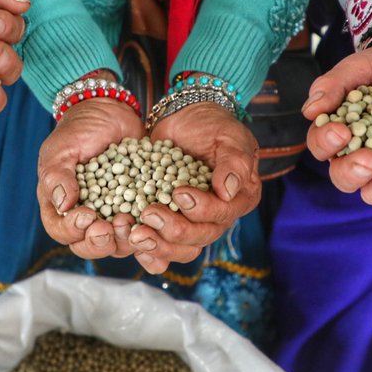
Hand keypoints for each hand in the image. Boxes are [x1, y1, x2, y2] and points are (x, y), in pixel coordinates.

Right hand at [37, 97, 145, 260]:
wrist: (110, 113)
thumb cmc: (79, 129)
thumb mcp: (62, 147)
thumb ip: (58, 175)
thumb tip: (63, 205)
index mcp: (61, 207)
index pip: (62, 231)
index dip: (73, 230)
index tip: (87, 216)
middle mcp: (87, 217)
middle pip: (90, 246)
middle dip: (100, 242)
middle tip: (110, 226)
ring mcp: (114, 215)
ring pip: (119, 243)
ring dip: (126, 238)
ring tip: (130, 220)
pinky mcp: (138, 209)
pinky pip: (145, 228)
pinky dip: (151, 231)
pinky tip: (156, 222)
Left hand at [134, 102, 261, 274]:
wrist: (183, 119)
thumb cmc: (211, 124)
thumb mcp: (229, 136)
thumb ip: (234, 162)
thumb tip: (227, 192)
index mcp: (239, 199)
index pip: (222, 214)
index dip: (201, 209)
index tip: (179, 193)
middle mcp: (218, 216)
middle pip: (199, 236)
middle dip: (174, 229)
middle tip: (149, 214)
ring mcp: (192, 222)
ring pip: (180, 247)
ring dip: (157, 245)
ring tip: (135, 234)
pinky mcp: (169, 222)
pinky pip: (162, 248)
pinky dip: (149, 253)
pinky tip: (132, 247)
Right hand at [302, 44, 371, 205]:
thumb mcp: (355, 68)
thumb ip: (332, 86)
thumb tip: (310, 111)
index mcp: (334, 134)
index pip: (321, 146)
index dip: (327, 142)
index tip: (341, 131)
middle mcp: (354, 156)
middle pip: (343, 178)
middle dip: (355, 171)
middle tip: (370, 158)